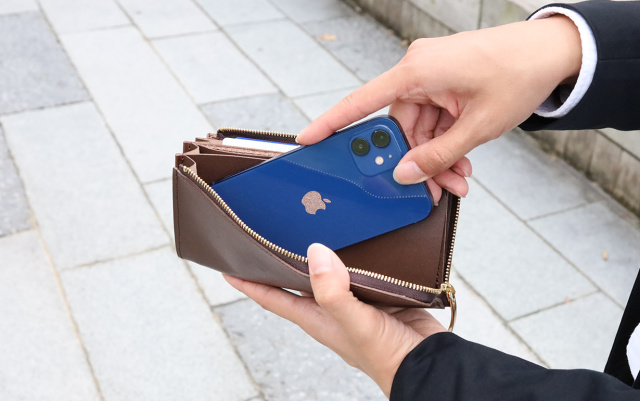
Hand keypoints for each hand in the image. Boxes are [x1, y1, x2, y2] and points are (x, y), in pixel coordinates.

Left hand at [224, 243, 445, 397]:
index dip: (250, 283)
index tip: (228, 267)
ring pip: (328, 270)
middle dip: (280, 260)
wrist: (430, 363)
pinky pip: (359, 268)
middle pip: (296, 281)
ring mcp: (354, 299)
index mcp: (316, 317)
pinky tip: (357, 238)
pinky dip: (354, 254)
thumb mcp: (355, 324)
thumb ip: (332, 292)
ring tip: (309, 226)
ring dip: (318, 253)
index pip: (273, 298)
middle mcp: (330, 308)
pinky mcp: (378, 292)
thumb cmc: (388, 355)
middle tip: (266, 232)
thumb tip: (314, 252)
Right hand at [296, 16, 580, 202]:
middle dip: (415, 161)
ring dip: (436, 157)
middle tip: (431, 190)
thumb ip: (439, 154)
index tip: (307, 140)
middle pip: (398, 127)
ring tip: (457, 181)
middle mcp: (418, 70)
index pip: (362, 102)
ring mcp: (432, 76)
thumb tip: (406, 174)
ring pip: (419, 128)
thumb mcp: (478, 126)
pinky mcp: (445, 82)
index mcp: (417, 71)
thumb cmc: (519, 74)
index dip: (331, 123)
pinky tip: (461, 162)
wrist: (553, 51)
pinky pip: (434, 119)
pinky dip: (445, 143)